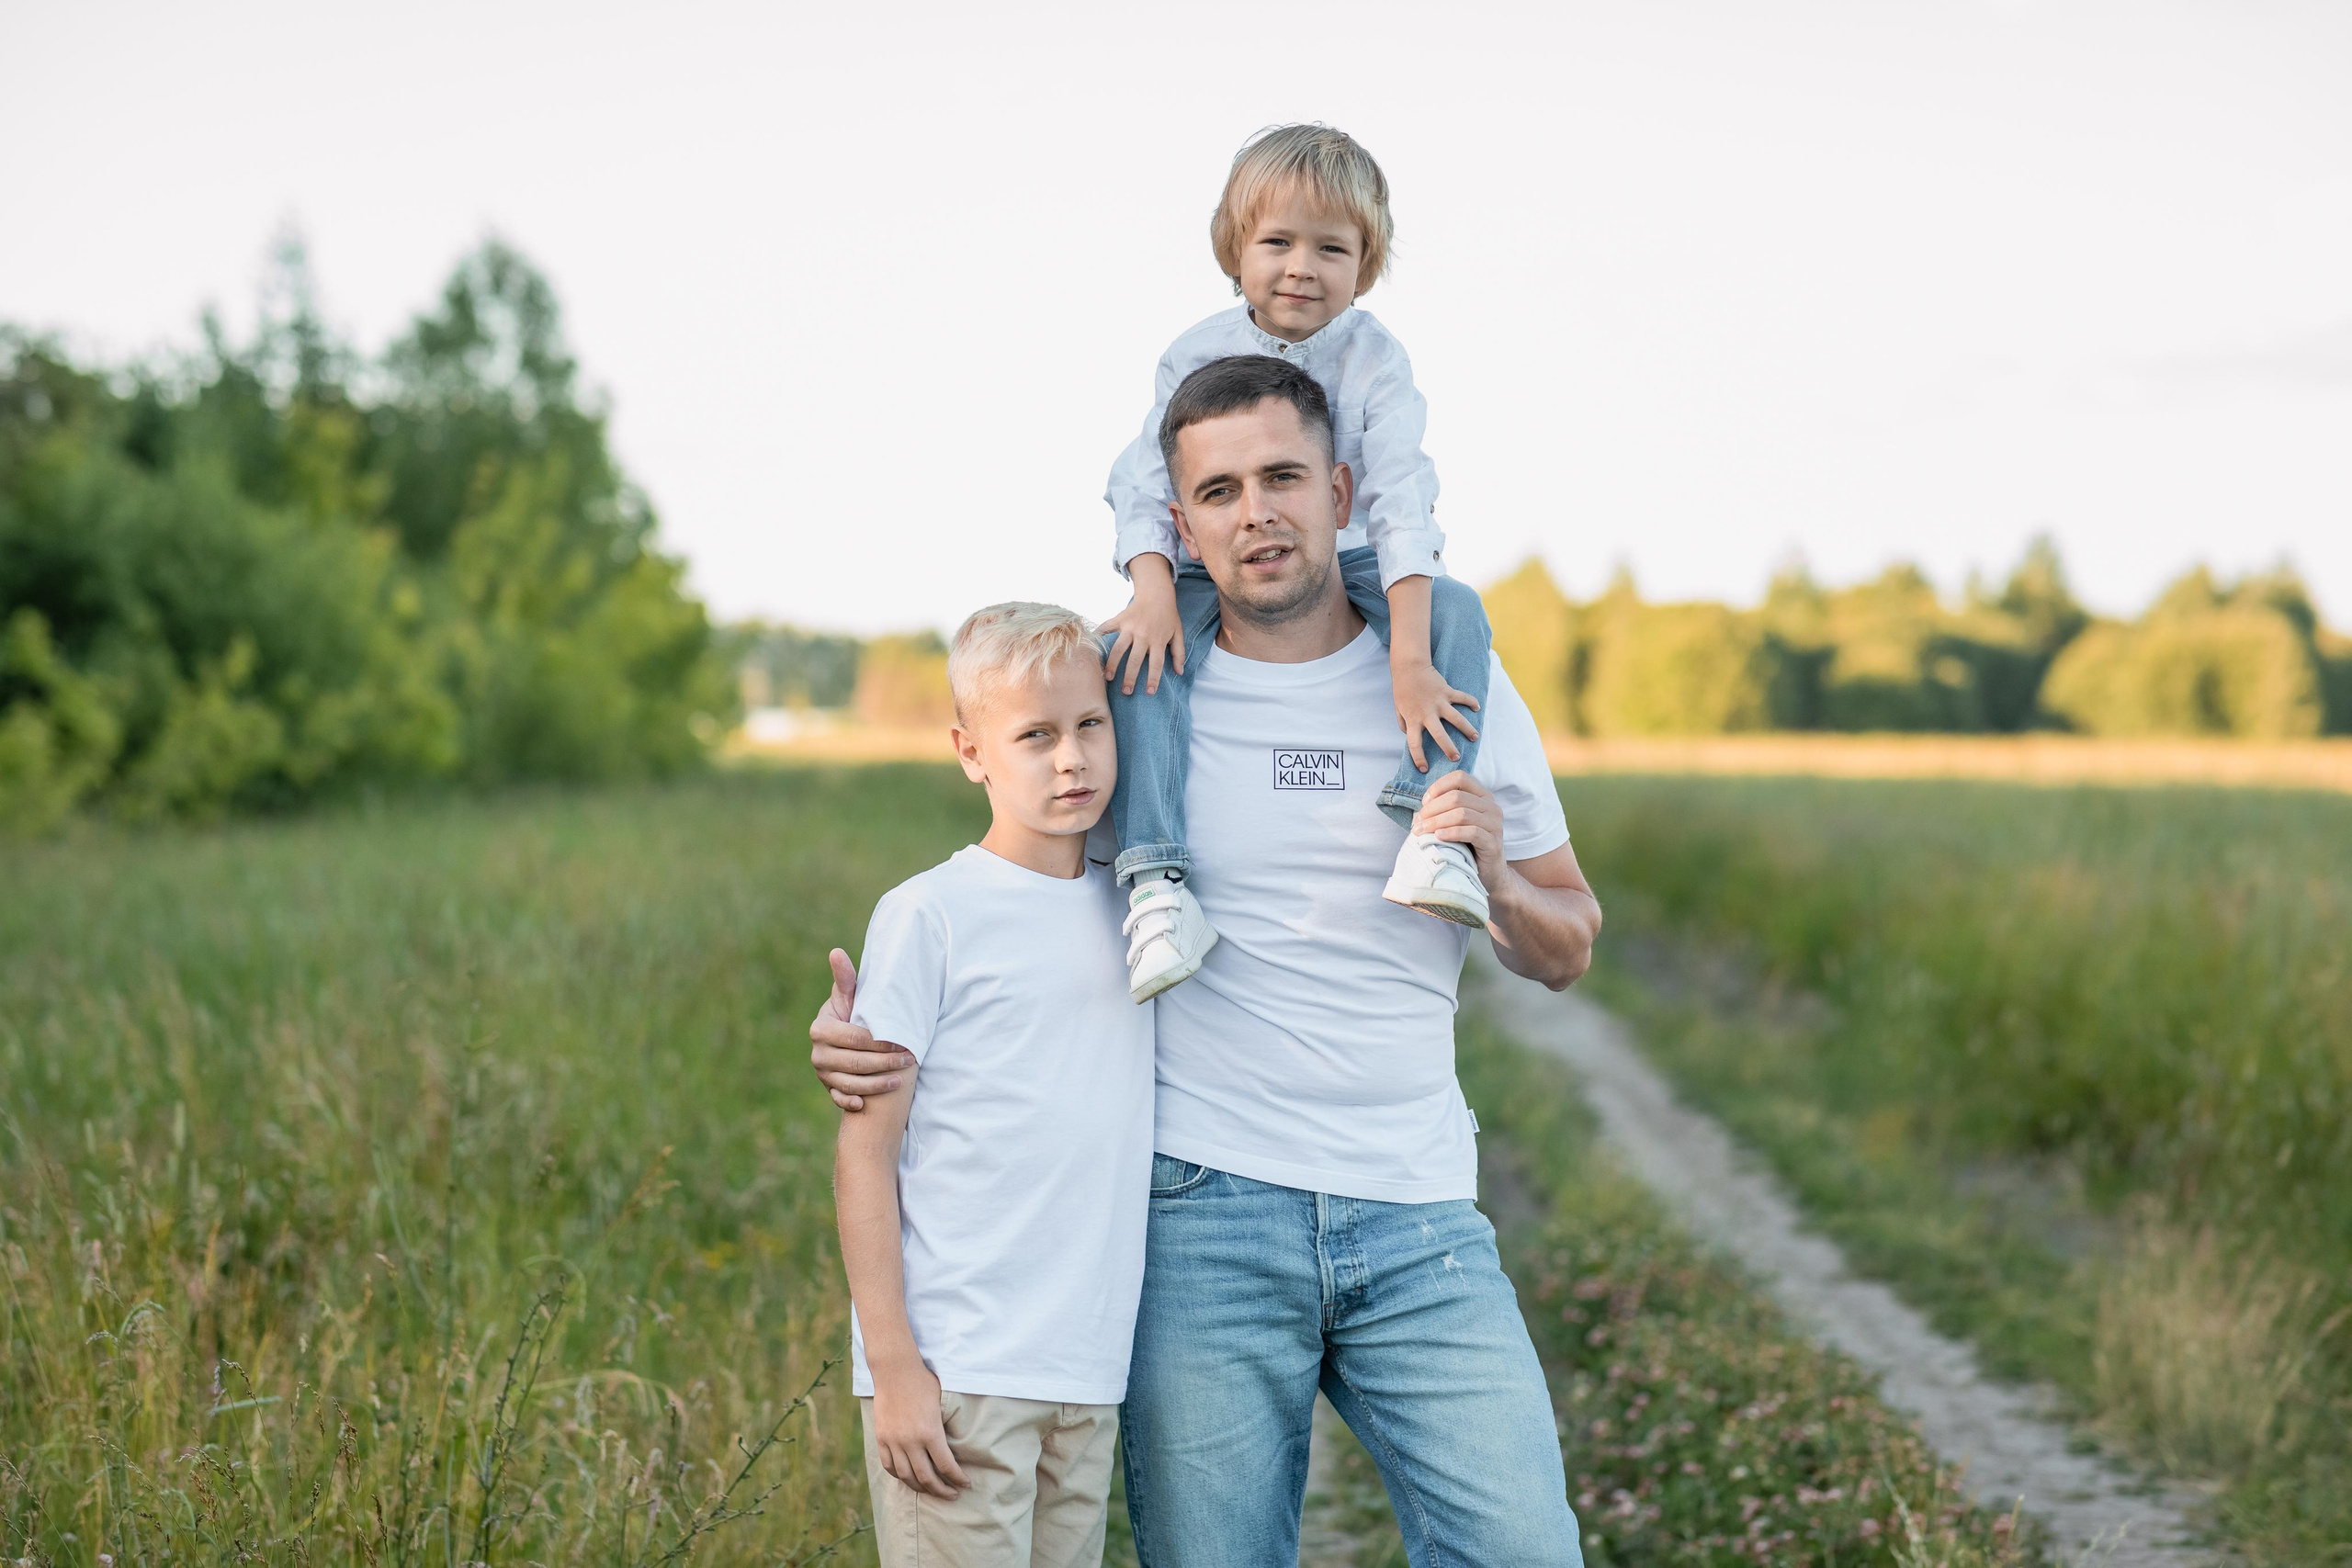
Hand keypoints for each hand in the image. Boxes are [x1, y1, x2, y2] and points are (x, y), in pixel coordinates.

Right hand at [809, 949, 911, 1110]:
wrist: (847, 1039)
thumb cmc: (853, 1013)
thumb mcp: (850, 997)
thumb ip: (846, 979)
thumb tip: (836, 951)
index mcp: (821, 1029)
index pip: (853, 1038)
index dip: (879, 1042)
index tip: (902, 1043)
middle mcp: (818, 1053)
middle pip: (855, 1062)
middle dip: (884, 1063)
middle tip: (910, 1060)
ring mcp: (822, 1073)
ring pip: (849, 1083)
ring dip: (875, 1085)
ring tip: (900, 1081)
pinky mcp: (828, 1089)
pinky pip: (838, 1099)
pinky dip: (850, 1102)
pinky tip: (865, 1104)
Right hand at [872, 1360, 968, 1498]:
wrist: (895, 1371)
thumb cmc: (923, 1383)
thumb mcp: (942, 1403)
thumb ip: (945, 1428)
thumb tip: (955, 1446)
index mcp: (930, 1432)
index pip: (946, 1466)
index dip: (957, 1478)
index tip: (965, 1484)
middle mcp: (911, 1441)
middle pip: (926, 1477)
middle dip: (941, 1490)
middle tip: (952, 1494)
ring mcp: (893, 1441)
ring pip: (906, 1476)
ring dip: (920, 1488)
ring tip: (931, 1490)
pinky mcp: (881, 1438)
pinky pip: (889, 1465)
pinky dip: (899, 1476)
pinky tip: (909, 1478)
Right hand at [1100, 557, 1184, 695]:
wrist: (1157, 593)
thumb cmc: (1168, 616)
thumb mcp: (1178, 633)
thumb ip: (1179, 653)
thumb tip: (1179, 672)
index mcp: (1158, 640)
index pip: (1156, 663)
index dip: (1153, 679)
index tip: (1149, 692)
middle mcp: (1143, 634)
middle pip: (1135, 660)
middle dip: (1130, 677)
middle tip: (1126, 692)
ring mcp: (1129, 627)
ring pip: (1118, 648)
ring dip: (1112, 664)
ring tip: (1108, 678)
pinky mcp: (1119, 619)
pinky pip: (1106, 628)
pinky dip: (1098, 636)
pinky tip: (1091, 648)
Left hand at [1391, 660, 1479, 773]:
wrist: (1409, 667)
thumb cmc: (1403, 689)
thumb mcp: (1398, 709)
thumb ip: (1404, 724)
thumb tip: (1409, 736)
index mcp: (1413, 719)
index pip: (1414, 744)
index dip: (1419, 758)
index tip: (1424, 769)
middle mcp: (1427, 713)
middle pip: (1439, 735)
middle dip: (1448, 748)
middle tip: (1457, 758)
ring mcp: (1439, 702)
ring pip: (1456, 719)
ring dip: (1467, 729)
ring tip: (1475, 738)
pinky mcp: (1447, 691)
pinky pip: (1462, 697)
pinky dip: (1471, 702)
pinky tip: (1477, 707)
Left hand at [1413, 772, 1506, 891]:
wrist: (1487, 873)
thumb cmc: (1466, 845)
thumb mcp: (1454, 823)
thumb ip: (1441, 812)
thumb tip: (1418, 813)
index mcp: (1482, 795)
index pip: (1459, 777)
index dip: (1438, 787)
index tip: (1424, 804)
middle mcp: (1491, 806)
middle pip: (1457, 797)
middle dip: (1432, 809)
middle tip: (1418, 823)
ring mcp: (1495, 824)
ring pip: (1462, 813)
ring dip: (1437, 822)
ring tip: (1421, 831)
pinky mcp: (1493, 842)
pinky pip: (1471, 832)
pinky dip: (1451, 833)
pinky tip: (1439, 837)